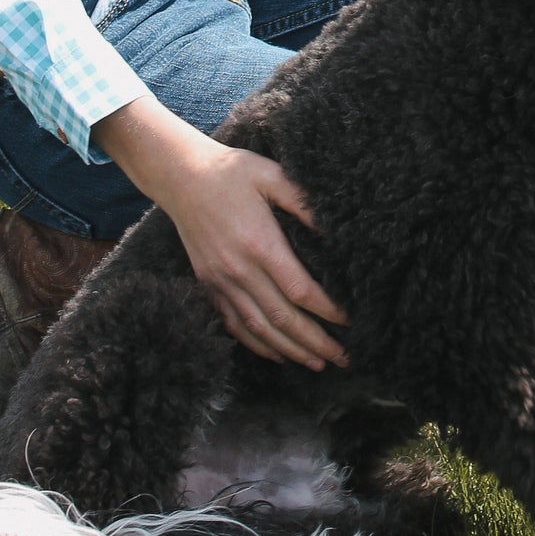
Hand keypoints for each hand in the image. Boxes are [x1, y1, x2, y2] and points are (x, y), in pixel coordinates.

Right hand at [92, 97, 348, 370]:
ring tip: (319, 363)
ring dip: (291, 351)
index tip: (352, 321)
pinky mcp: (209, 286)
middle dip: (316, 343)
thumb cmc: (233, 172)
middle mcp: (240, 269)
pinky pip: (234, 325)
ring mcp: (221, 282)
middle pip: (283, 319)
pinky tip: (278, 354)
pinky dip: (257, 345)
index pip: (301, 291)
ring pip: (260, 329)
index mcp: (260, 243)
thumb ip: (304, 203)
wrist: (181, 176)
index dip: (329, 312)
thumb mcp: (273, 175)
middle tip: (345, 358)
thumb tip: (336, 230)